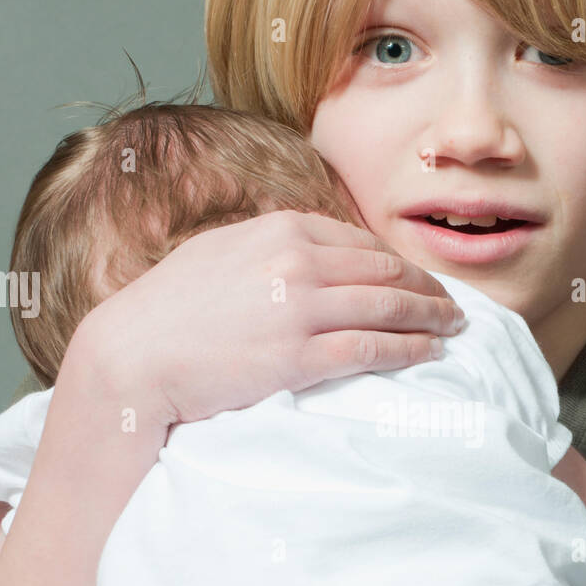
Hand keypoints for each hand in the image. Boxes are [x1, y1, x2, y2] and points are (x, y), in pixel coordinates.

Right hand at [75, 210, 465, 427]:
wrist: (133, 356)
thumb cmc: (169, 308)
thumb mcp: (220, 253)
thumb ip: (270, 246)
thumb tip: (311, 251)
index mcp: (280, 229)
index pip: (360, 244)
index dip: (398, 264)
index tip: (417, 281)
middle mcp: (297, 261)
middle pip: (385, 273)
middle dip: (426, 290)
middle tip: (452, 305)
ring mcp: (300, 308)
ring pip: (388, 309)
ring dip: (430, 319)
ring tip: (453, 328)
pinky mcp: (299, 356)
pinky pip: (372, 349)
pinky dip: (409, 350)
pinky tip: (429, 353)